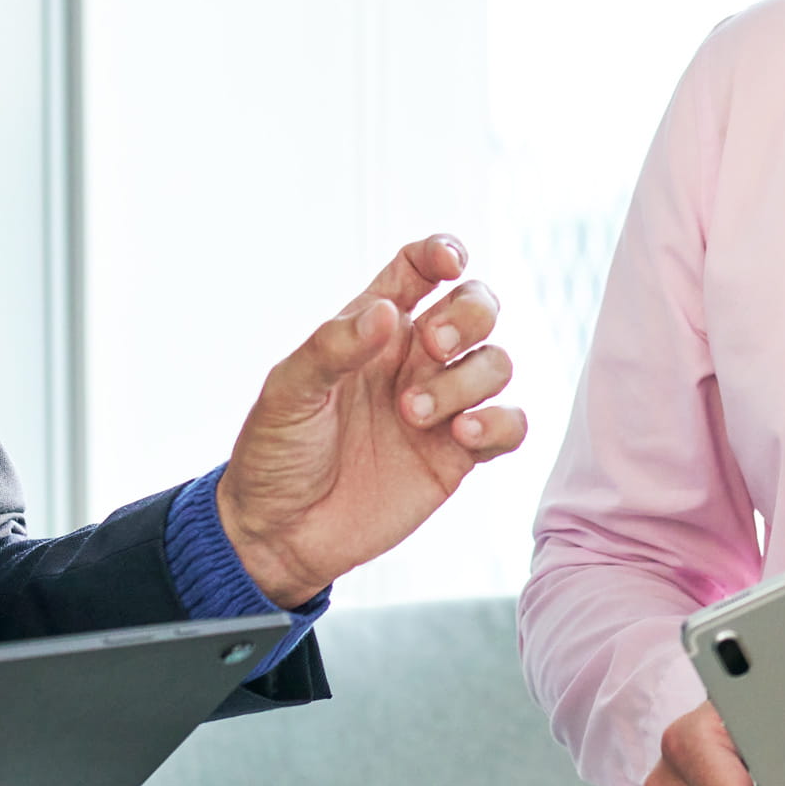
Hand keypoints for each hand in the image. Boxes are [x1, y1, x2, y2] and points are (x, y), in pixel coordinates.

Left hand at [216, 235, 527, 608]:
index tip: (448, 264)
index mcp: (372, 330)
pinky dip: (499, 422)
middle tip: (432, 347)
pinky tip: (461, 436)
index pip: (419, 269)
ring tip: (413, 414)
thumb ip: (334, 347)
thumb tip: (386, 311)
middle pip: (476, 306)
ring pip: (496, 363)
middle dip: (468, 315)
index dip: (442, 253)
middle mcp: (414, 360)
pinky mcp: (458, 455)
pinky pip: (509, 424)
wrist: (279, 533)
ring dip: (466, 380)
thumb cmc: (275, 453)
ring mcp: (441, 406)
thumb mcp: (288, 393)